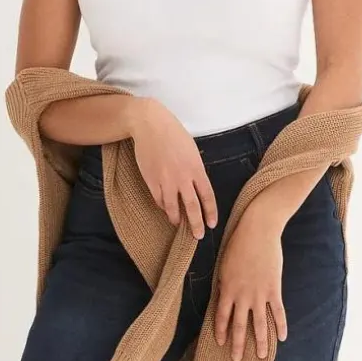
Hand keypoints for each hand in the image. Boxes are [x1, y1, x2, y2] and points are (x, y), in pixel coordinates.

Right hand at [129, 99, 217, 238]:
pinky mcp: (151, 180)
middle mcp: (183, 178)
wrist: (150, 125)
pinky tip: (165, 209)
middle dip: (195, 224)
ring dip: (175, 218)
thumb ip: (194, 169)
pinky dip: (162, 206)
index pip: (207, 196)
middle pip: (191, 207)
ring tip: (177, 224)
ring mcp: (166, 180)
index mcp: (196, 169)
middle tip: (198, 235)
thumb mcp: (191, 150)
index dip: (210, 212)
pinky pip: (158, 199)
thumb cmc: (173, 134)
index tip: (211, 224)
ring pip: (172, 207)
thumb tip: (196, 185)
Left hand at [212, 206, 287, 360]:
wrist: (258, 231)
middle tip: (236, 360)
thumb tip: (224, 299)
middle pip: (239, 326)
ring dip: (259, 342)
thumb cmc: (238, 245)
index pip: (221, 317)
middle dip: (237, 345)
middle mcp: (242, 296)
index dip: (221, 331)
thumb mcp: (224, 266)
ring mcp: (259, 294)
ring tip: (261, 356)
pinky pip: (277, 312)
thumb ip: (225, 285)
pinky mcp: (274, 289)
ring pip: (259, 324)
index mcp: (227, 289)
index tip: (220, 343)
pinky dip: (280, 326)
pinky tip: (281, 338)